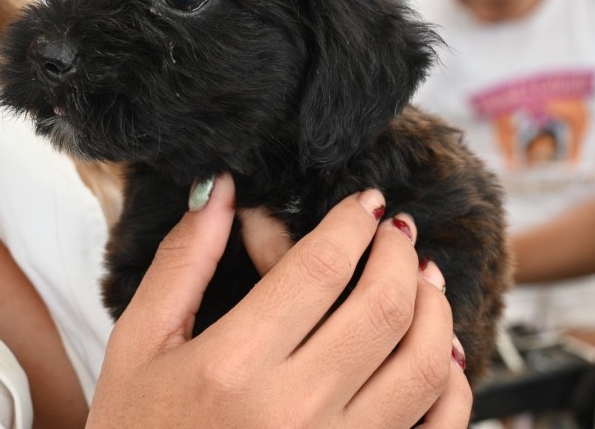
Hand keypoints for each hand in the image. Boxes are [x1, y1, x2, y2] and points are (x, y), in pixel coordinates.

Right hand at [87, 174, 470, 427]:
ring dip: (434, 307)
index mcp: (233, 367)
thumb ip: (184, 261)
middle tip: (392, 231)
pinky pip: (437, 428)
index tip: (363, 203)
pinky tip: (441, 352)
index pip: (320, 268)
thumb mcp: (140, 344)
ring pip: (425, 364)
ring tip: (420, 278)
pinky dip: (453, 383)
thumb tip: (220, 189)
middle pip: (384, 307)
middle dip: (397, 253)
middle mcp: (293, 411)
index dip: (351, 222)